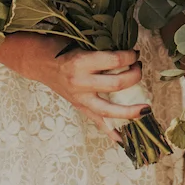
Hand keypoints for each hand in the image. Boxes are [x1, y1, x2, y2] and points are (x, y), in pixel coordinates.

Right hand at [0, 33, 145, 138]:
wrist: (38, 62)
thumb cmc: (60, 48)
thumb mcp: (81, 43)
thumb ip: (101, 50)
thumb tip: (128, 54)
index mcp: (81, 62)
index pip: (115, 61)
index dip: (130, 56)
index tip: (135, 53)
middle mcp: (81, 82)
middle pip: (117, 84)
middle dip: (135, 76)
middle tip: (139, 68)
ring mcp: (80, 98)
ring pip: (110, 110)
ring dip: (130, 110)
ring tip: (145, 109)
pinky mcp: (79, 107)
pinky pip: (98, 122)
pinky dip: (111, 132)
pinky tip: (124, 140)